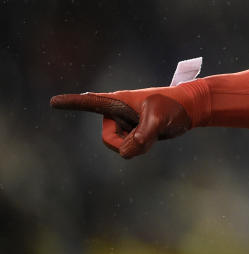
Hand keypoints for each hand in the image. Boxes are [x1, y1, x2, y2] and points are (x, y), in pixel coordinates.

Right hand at [51, 90, 190, 157]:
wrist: (189, 109)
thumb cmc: (173, 106)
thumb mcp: (159, 119)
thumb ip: (143, 136)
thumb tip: (128, 152)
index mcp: (117, 102)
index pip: (90, 103)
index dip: (71, 103)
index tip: (53, 102)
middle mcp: (116, 113)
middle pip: (109, 141)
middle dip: (127, 144)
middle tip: (148, 131)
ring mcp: (123, 125)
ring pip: (121, 148)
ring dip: (138, 146)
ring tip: (153, 130)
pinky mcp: (132, 134)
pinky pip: (130, 150)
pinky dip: (142, 148)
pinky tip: (153, 136)